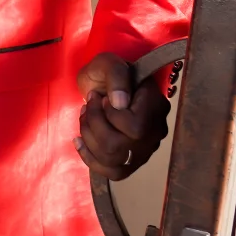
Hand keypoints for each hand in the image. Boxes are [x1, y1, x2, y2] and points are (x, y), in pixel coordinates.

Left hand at [73, 52, 169, 179]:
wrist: (102, 84)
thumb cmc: (106, 72)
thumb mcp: (108, 63)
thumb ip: (116, 77)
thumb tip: (120, 104)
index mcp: (155, 104)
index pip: (135, 127)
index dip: (111, 116)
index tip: (103, 99)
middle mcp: (156, 130)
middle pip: (119, 146)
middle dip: (94, 124)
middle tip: (89, 105)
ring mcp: (145, 148)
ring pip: (113, 160)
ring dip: (89, 137)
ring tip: (85, 118)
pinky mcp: (132, 160)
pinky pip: (112, 172)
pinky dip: (89, 158)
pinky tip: (79, 140)